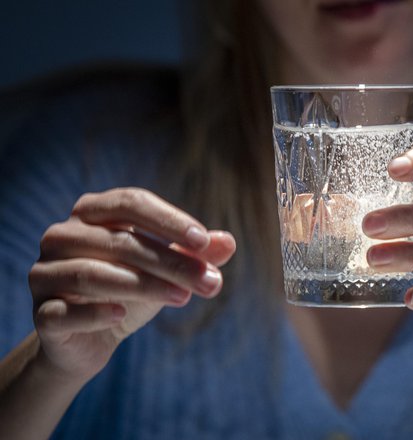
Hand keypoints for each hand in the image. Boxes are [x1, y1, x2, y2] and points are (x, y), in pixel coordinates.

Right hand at [29, 188, 235, 381]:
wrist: (92, 340)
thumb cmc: (133, 291)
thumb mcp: (167, 270)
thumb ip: (196, 255)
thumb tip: (228, 242)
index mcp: (92, 212)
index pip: (131, 202)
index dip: (168, 220)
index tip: (204, 241)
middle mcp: (62, 235)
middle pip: (120, 241)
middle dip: (171, 262)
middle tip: (210, 282)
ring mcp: (45, 272)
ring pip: (93, 274)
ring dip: (144, 286)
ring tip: (184, 298)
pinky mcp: (41, 312)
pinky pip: (64, 311)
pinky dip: (94, 312)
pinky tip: (121, 315)